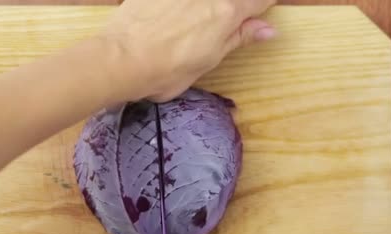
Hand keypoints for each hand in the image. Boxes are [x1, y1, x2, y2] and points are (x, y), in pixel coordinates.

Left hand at [103, 0, 276, 101]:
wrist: (122, 59)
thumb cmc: (165, 70)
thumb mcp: (208, 61)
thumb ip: (238, 38)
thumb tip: (268, 29)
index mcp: (227, 13)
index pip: (259, 1)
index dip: (261, 7)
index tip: (255, 16)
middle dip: (231, 8)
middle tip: (208, 32)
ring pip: (204, 0)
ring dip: (202, 12)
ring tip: (186, 31)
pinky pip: (179, 0)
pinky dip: (179, 8)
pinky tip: (170, 22)